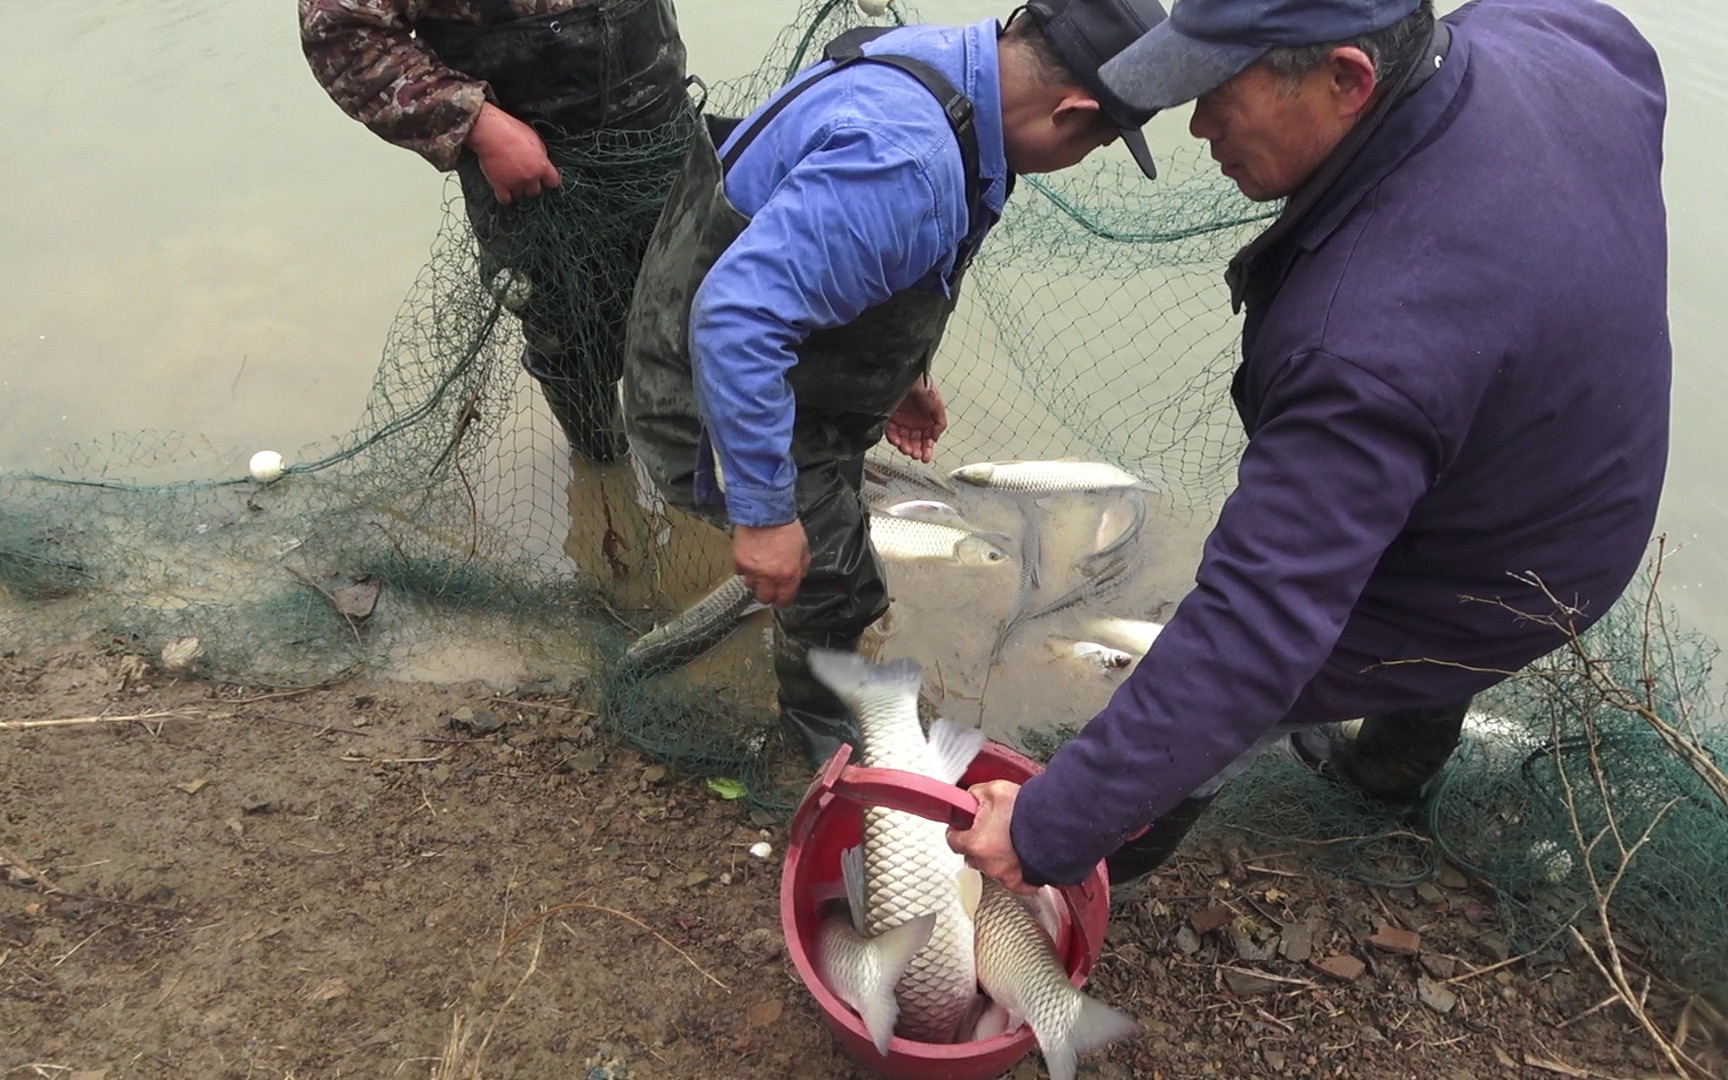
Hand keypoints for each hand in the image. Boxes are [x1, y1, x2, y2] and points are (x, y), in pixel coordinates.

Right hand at [465, 102, 561, 204]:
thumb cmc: (511, 130)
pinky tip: (501, 186)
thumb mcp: (534, 138)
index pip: (553, 182)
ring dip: (516, 189)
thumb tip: (543, 162)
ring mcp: (516, 183)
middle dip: (530, 185)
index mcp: (542, 165)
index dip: (547, 180)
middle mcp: (531, 177)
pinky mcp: (500, 186)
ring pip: (520, 196)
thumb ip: (541, 154)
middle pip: (535, 192)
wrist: (490, 132)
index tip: (543, 178)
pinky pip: (505, 200)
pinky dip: (503, 195)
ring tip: (509, 177)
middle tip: (521, 175)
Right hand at [733, 521, 810, 607]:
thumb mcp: (803, 547)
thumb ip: (801, 565)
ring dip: (755, 580)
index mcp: (788, 575)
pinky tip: (750, 559)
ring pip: (750, 586)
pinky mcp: (739, 562)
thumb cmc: (785, 526)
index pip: (784, 601)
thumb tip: (798, 575)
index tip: (781, 599)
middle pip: (764, 598)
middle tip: (769, 585)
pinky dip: (744, 568)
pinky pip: (740, 572)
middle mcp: (770, 577)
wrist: (766, 512)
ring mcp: (752, 570)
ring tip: (759, 569)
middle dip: (768, 593)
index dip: (782, 601)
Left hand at [886, 378, 946, 462]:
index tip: (926, 458)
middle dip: (915, 450)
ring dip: (905, 446)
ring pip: (902, 440)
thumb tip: (936, 437)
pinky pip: (891, 432)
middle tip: (916, 455)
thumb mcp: (937, 404)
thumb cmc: (922, 386)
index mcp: (925, 420)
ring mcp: (901, 421)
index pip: (926, 439)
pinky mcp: (890, 419)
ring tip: (906, 449)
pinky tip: (897, 440)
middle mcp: (913, 422)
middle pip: (914, 442)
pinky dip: (894, 438)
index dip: (927, 449)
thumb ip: (940, 422)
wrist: (905, 377)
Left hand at [946, 780, 1037, 895]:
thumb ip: (974, 795)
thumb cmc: (1029, 809)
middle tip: (991, 827)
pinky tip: (1018, 856)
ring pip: (990, 866)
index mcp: (976, 843)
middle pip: (971, 855)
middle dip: (977, 842)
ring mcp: (1005, 875)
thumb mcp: (994, 790)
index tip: (964, 824)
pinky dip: (1014, 870)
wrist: (1058, 822)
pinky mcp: (1022, 881)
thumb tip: (967, 800)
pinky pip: (1012, 881)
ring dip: (995, 855)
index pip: (953, 840)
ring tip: (1009, 838)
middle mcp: (988, 864)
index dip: (958, 829)